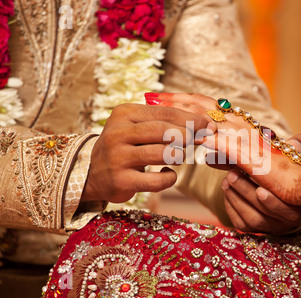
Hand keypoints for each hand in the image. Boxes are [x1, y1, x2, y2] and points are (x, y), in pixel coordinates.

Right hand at [81, 103, 211, 203]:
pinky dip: (169, 178)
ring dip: (178, 156)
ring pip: (162, 154)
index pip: (164, 113)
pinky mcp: (121, 180)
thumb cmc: (124, 146)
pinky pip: (156, 181)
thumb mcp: (136, 127)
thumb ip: (163, 122)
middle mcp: (118, 133)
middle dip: (188, 136)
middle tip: (200, 140)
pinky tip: (167, 175)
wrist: (92, 173)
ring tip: (178, 157)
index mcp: (124, 114)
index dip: (189, 119)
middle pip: (164, 131)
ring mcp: (118, 157)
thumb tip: (201, 124)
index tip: (207, 124)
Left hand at [147, 92, 300, 206]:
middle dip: (175, 100)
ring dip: (179, 109)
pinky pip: (216, 139)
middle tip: (150, 95)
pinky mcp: (246, 154)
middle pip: (203, 106)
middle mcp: (242, 126)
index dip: (186, 101)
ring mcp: (244, 137)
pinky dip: (196, 133)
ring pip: (206, 117)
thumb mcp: (246, 162)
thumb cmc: (278, 174)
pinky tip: (177, 131)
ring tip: (155, 104)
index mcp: (242, 127)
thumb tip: (208, 153)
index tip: (162, 99)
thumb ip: (227, 155)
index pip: (210, 108)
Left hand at [221, 135, 300, 234]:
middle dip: (246, 193)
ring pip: (251, 218)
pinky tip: (227, 189)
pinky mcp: (254, 230)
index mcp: (300, 206)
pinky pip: (240, 222)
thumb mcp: (297, 158)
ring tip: (226, 179)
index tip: (260, 190)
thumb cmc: (290, 172)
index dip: (273, 202)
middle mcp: (287, 222)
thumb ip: (299, 147)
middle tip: (232, 174)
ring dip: (236, 198)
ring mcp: (270, 227)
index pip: (287, 208)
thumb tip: (294, 144)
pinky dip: (231, 206)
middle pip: (264, 213)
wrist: (282, 190)